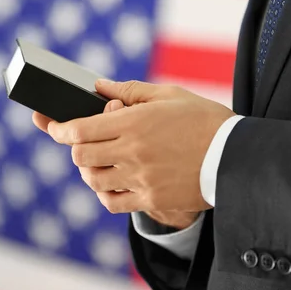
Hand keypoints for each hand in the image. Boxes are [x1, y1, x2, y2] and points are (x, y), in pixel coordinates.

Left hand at [42, 80, 235, 217]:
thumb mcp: (169, 95)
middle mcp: (133, 152)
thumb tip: (99, 87)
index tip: (54, 126)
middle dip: (76, 147)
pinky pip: (113, 202)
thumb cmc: (204, 120)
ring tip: (102, 160)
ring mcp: (141, 178)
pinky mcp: (151, 198)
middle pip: (80, 156)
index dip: (60, 128)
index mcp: (135, 122)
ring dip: (90, 169)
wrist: (236, 156)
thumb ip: (130, 90)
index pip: (80, 129)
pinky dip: (105, 193)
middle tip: (85, 142)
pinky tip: (113, 182)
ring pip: (93, 180)